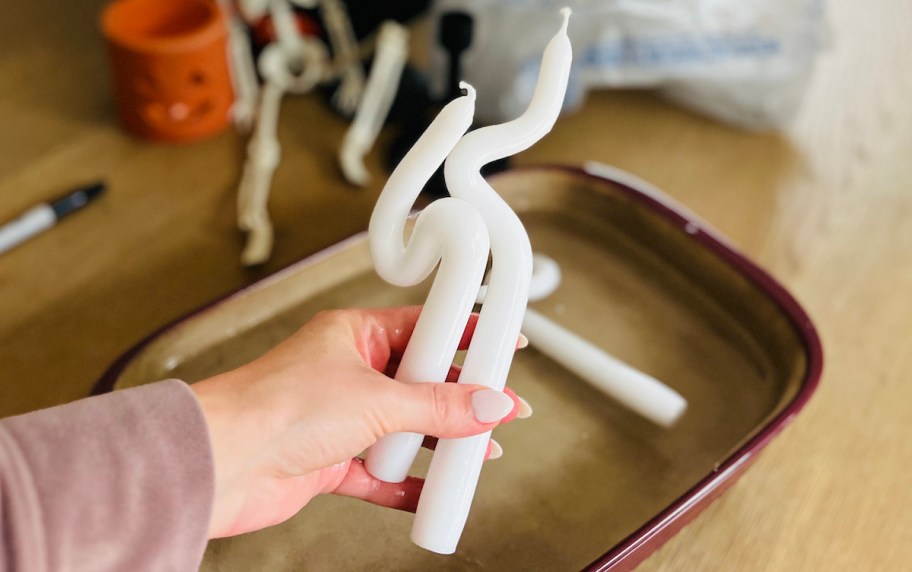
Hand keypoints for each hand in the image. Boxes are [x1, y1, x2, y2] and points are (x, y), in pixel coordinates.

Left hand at [190, 307, 526, 537]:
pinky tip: (434, 493)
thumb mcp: (375, 398)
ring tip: (477, 454)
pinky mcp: (330, 462)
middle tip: (501, 410)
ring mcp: (341, 419)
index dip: (467, 336)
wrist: (220, 463)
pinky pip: (382, 473)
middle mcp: (349, 373)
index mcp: (355, 336)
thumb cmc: (273, 406)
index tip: (503, 344)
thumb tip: (486, 404)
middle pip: (421, 383)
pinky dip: (408, 486)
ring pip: (405, 430)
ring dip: (438, 445)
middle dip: (461, 400)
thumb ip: (437, 406)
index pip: (426, 328)